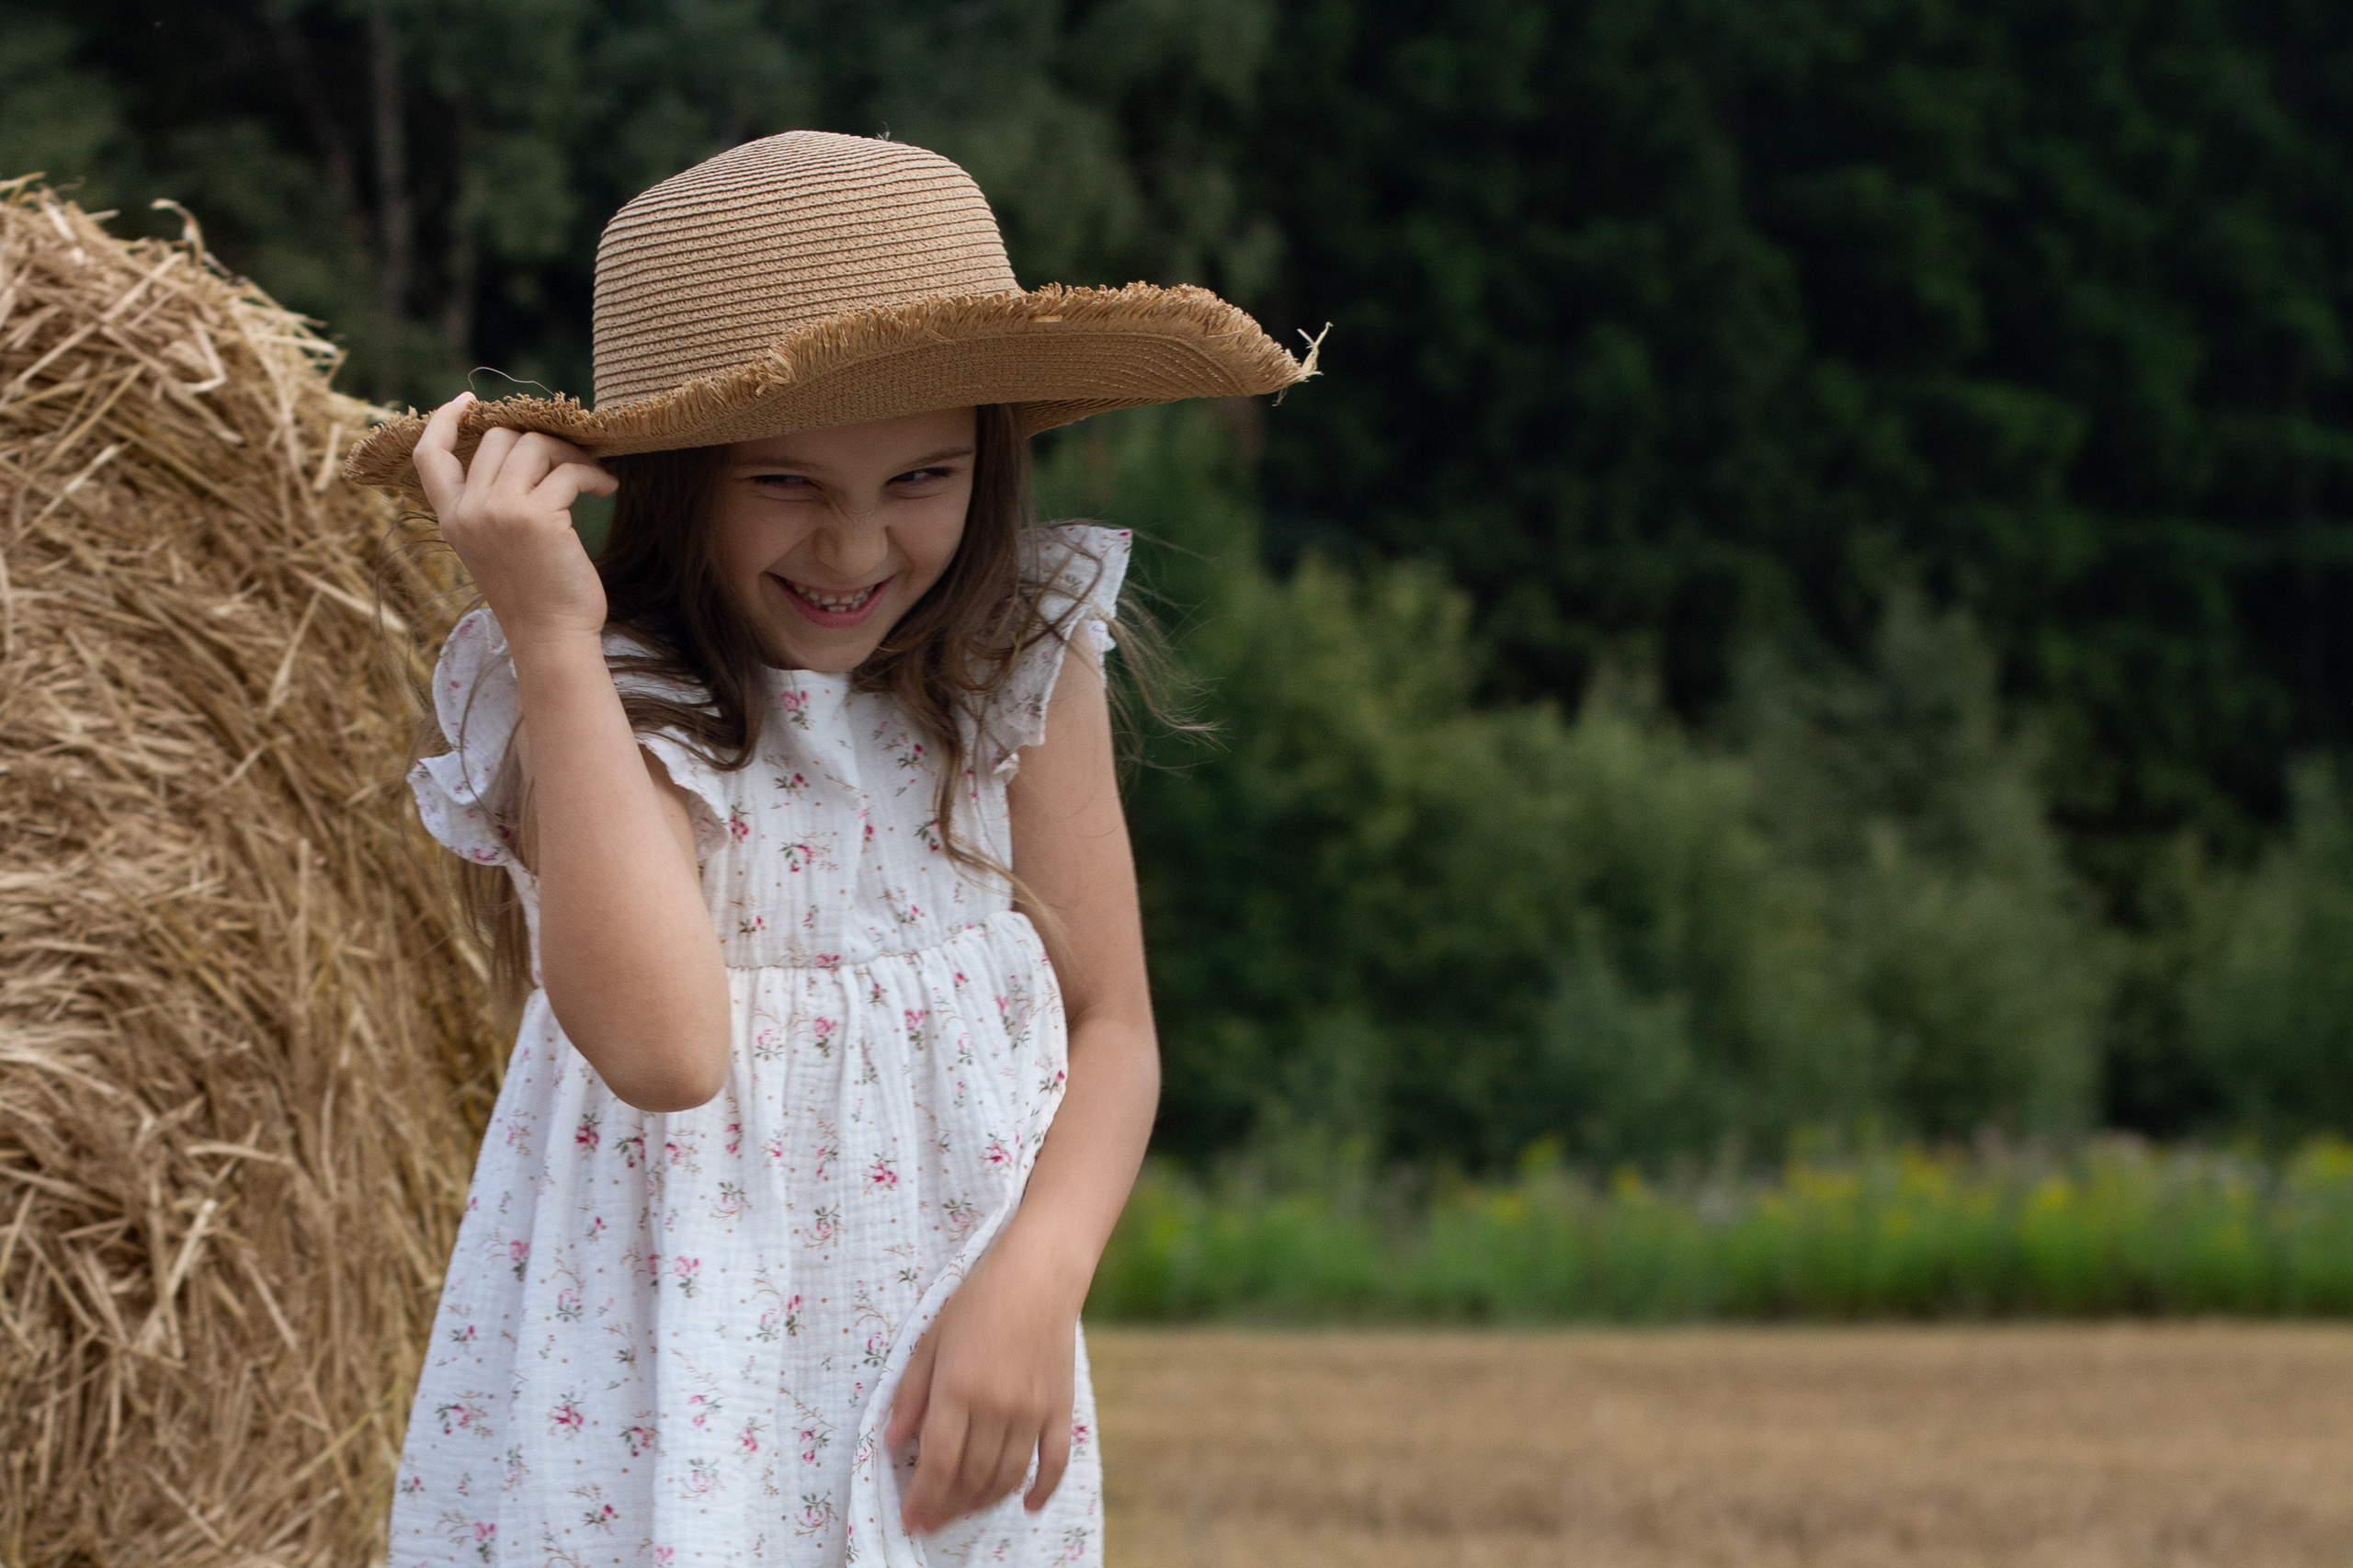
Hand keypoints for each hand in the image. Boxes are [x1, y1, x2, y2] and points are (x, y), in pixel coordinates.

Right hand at [412, 392, 618, 645]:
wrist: (550, 637)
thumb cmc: (533, 595)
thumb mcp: (494, 546)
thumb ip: (492, 505)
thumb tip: (522, 452)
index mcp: (451, 519)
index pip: (429, 456)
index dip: (442, 420)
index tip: (468, 401)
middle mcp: (469, 510)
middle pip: (496, 439)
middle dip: (538, 439)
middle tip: (570, 457)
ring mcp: (501, 511)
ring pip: (533, 445)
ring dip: (570, 453)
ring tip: (593, 475)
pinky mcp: (539, 517)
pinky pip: (568, 472)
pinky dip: (592, 474)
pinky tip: (607, 488)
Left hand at [887, 1240, 1081, 1534]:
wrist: (1038, 1274)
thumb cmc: (977, 1301)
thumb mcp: (930, 1340)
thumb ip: (910, 1394)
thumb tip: (892, 1442)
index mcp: (958, 1389)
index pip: (938, 1464)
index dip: (923, 1499)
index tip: (911, 1520)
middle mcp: (996, 1407)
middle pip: (971, 1477)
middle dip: (948, 1507)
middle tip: (933, 1519)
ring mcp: (1033, 1411)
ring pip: (1007, 1477)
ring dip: (983, 1502)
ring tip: (964, 1509)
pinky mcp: (1060, 1408)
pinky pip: (1054, 1463)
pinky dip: (1041, 1490)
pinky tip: (1027, 1506)